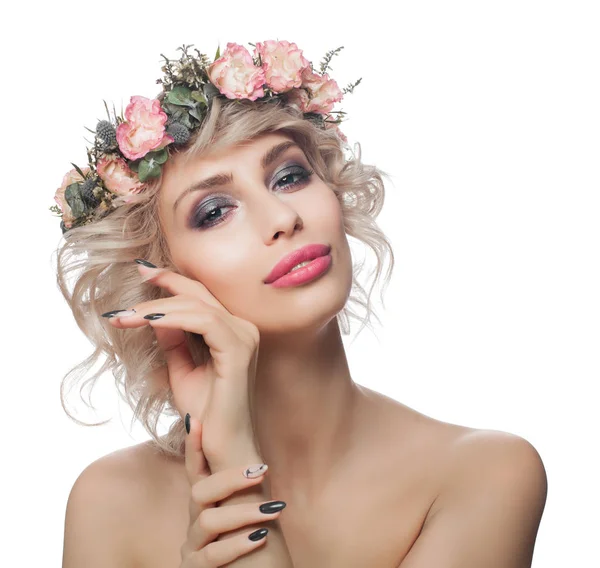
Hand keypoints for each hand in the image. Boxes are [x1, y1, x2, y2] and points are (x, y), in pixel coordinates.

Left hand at [105, 261, 260, 470]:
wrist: (222, 449)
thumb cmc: (205, 415)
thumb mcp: (182, 370)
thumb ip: (174, 341)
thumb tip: (157, 315)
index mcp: (234, 332)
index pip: (202, 297)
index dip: (173, 280)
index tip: (144, 270)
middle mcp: (244, 329)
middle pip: (198, 295)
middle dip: (162, 286)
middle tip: (130, 287)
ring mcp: (245, 337)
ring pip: (197, 306)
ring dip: (156, 308)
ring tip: (125, 317)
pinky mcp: (238, 350)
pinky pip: (203, 322)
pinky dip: (173, 318)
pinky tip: (147, 321)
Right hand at [181, 417, 283, 566]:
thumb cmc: (255, 551)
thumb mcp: (249, 518)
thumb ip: (244, 496)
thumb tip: (260, 464)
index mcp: (206, 506)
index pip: (196, 472)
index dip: (193, 447)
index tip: (197, 420)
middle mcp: (195, 523)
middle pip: (200, 491)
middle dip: (231, 479)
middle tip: (262, 470)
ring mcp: (191, 547)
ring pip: (208, 520)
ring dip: (244, 513)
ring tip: (274, 510)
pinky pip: (211, 555)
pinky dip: (236, 544)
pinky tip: (259, 538)